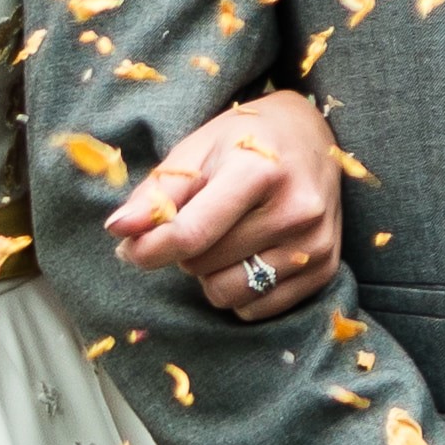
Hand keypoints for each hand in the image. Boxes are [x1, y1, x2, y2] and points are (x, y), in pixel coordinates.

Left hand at [105, 91, 340, 319]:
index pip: (192, 233)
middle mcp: (295, 209)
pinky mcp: (325, 270)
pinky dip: (240, 291)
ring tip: (226, 237)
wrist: (313, 135)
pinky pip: (256, 309)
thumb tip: (119, 231)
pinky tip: (250, 254)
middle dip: (187, 251)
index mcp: (260, 169)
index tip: (128, 250)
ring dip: (212, 274)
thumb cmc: (247, 139)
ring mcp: (315, 243)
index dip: (150, 249)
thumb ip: (157, 193)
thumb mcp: (197, 150)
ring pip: (228, 293)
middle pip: (204, 265)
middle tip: (201, 220)